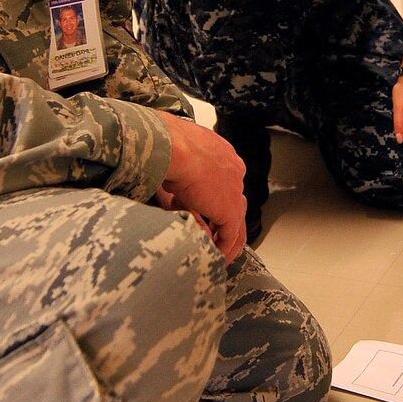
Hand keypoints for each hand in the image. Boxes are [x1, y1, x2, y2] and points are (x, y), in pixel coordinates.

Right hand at [154, 112, 246, 261]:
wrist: (171, 146)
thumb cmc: (165, 144)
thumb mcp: (175, 157)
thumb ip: (178, 174)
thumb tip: (171, 190)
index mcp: (221, 153)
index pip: (225, 181)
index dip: (216, 199)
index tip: (207, 211)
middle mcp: (233, 169)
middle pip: (235, 201)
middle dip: (226, 220)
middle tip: (219, 236)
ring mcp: (234, 189)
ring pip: (237, 220)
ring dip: (227, 238)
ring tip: (219, 252)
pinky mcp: (229, 208)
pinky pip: (230, 234)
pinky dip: (224, 248)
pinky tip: (217, 257)